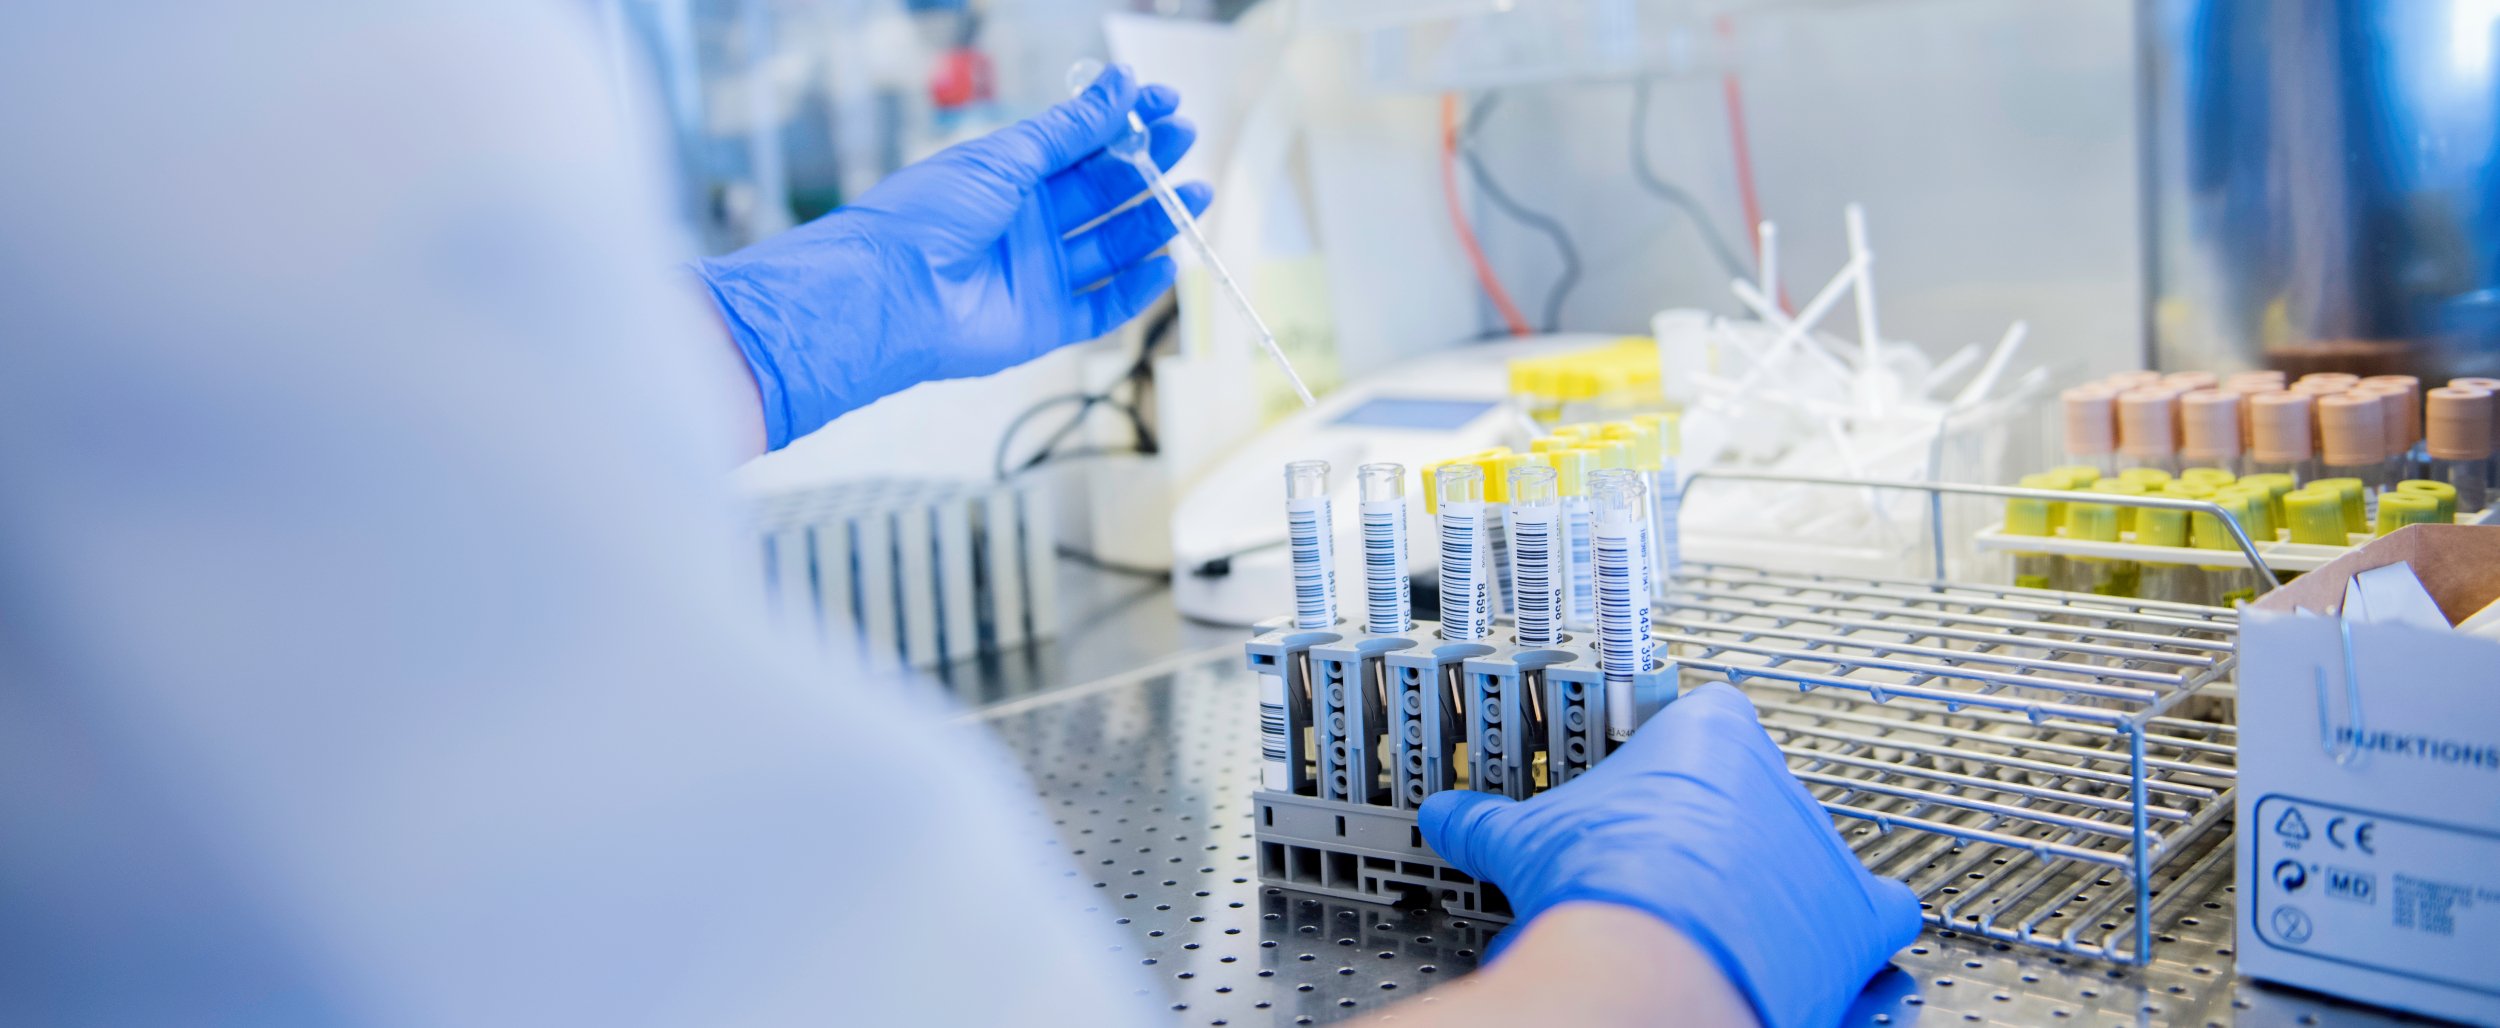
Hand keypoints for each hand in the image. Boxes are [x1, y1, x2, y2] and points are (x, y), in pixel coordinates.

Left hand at [694, 64, 1208, 449]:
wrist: (891, 291)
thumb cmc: (929, 215)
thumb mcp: (1004, 158)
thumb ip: (1068, 130)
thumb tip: (1120, 86)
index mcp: (1013, 177)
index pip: (1082, 144)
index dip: (1124, 125)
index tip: (1163, 105)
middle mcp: (1030, 222)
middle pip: (1104, 193)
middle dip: (1147, 167)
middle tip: (1184, 142)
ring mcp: (1041, 272)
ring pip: (1112, 247)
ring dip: (1155, 221)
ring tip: (1195, 194)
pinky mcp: (1046, 322)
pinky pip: (1103, 307)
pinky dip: (1137, 289)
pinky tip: (1166, 262)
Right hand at [1419, 683, 1920, 1027]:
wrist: (1655, 959)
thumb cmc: (1604, 879)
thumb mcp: (1527, 836)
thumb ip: (1488, 820)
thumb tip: (1447, 817)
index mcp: (1712, 734)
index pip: (1707, 716)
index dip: (1675, 754)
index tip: (1645, 787)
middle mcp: (1781, 780)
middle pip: (1759, 786)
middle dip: (1719, 823)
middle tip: (1669, 861)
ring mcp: (1823, 847)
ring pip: (1812, 849)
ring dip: (1780, 877)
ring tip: (1725, 914)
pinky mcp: (1858, 916)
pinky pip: (1876, 915)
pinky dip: (1852, 932)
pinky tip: (1813, 949)